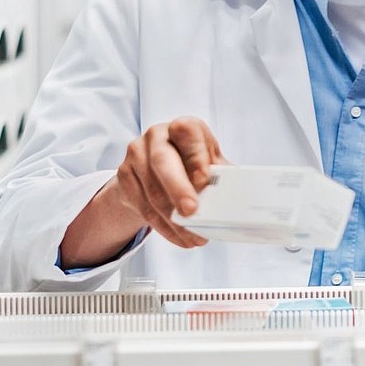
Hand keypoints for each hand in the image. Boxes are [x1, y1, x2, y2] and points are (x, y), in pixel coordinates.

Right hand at [113, 117, 226, 245]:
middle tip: (192, 212)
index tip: (204, 179)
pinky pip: (144, 207)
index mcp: (184, 127)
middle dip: (178, 189)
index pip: (186, 132)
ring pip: (152, 191)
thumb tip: (239, 197)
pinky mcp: (124, 177)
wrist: (156, 169)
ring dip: (174, 219)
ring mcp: (136, 155)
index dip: (195, 155)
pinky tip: (179, 237)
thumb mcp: (211, 162)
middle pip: (162, 161)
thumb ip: (222, 174)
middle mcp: (157, 136)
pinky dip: (164, 227)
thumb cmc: (193, 162)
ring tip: (194, 237)